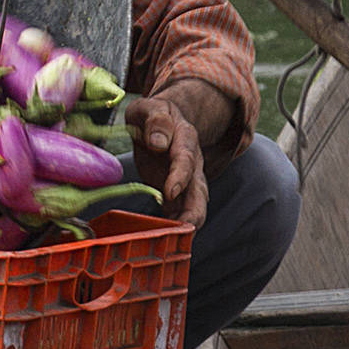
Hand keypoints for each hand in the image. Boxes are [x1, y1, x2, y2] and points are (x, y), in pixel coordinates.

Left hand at [122, 89, 211, 228]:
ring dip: (187, 223)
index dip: (180, 176)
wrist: (159, 122)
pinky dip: (174, 226)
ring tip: (176, 241)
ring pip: (195, 205)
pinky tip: (163, 240)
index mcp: (185, 138)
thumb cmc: (151, 115)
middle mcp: (192, 162)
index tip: (170, 191)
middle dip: (195, 210)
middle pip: (199, 189)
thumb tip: (159, 142)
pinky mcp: (177, 193)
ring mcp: (188, 180)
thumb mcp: (148, 107)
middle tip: (186, 228)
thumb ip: (155, 119)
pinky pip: (180, 212)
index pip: (186, 158)